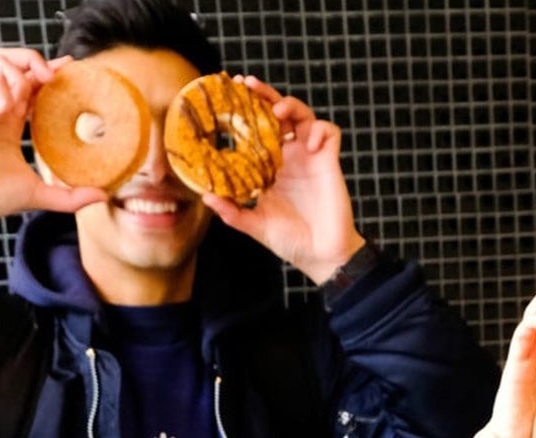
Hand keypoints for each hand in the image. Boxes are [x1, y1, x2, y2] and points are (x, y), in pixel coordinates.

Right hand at [0, 48, 105, 217]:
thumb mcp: (36, 195)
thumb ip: (70, 197)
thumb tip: (104, 196)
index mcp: (7, 124)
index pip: (29, 90)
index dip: (48, 77)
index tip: (71, 69)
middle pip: (16, 69)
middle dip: (37, 62)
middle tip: (61, 69)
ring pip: (2, 66)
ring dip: (19, 78)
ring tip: (20, 102)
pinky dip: (1, 90)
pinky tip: (1, 111)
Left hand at [203, 76, 364, 283]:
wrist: (321, 255)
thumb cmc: (291, 242)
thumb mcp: (254, 225)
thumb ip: (232, 212)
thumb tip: (205, 197)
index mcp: (271, 168)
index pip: (256, 130)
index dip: (244, 112)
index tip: (227, 96)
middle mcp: (290, 158)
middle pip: (278, 114)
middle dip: (265, 95)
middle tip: (247, 85)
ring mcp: (310, 158)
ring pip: (304, 115)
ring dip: (291, 106)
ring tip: (278, 112)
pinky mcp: (329, 162)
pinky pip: (329, 133)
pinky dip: (320, 130)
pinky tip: (307, 145)